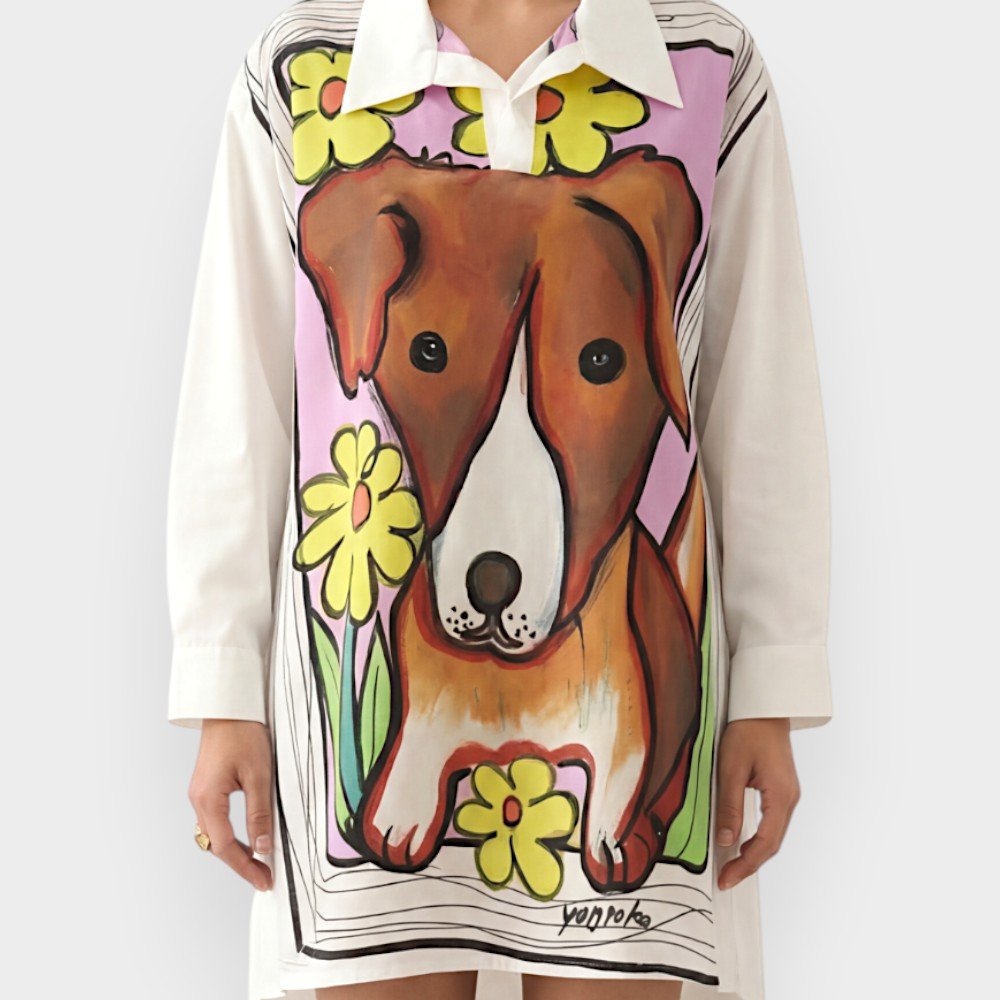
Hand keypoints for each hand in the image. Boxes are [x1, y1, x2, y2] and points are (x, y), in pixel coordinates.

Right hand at [188, 719, 273, 890]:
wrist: (229, 706)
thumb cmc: (244, 734)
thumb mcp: (259, 775)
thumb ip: (259, 813)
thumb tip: (262, 847)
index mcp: (208, 799)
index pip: (226, 847)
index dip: (246, 867)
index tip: (264, 880)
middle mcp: (198, 800)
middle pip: (216, 844)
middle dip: (240, 863)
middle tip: (264, 875)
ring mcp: (199, 793)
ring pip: (214, 834)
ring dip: (233, 849)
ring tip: (258, 861)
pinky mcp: (205, 786)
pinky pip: (214, 819)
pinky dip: (229, 833)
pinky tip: (246, 835)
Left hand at [715, 717, 799, 890]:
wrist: (763, 707)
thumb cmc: (747, 731)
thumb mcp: (731, 768)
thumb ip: (729, 805)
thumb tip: (726, 840)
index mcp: (781, 796)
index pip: (765, 844)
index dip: (746, 865)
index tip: (727, 879)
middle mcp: (790, 799)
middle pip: (772, 844)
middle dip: (749, 864)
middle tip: (726, 879)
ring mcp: (788, 794)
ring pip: (773, 835)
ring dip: (754, 852)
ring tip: (731, 866)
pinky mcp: (781, 789)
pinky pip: (772, 822)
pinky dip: (757, 837)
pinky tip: (742, 842)